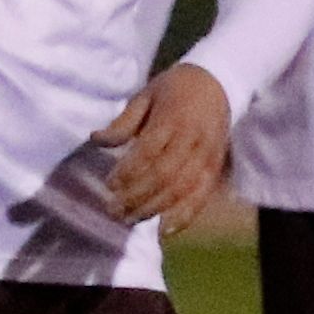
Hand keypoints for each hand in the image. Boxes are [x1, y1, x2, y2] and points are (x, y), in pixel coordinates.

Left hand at [96, 61, 235, 232]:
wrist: (218, 83)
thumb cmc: (173, 90)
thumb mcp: (146, 96)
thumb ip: (123, 122)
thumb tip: (95, 140)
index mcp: (172, 118)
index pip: (149, 150)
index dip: (128, 171)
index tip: (109, 184)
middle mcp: (192, 139)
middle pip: (164, 175)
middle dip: (137, 196)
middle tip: (113, 210)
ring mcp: (207, 155)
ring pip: (182, 189)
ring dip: (154, 209)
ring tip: (130, 220)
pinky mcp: (215, 168)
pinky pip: (201, 196)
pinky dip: (184, 216)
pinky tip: (164, 231)